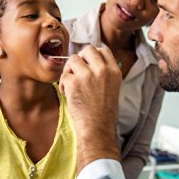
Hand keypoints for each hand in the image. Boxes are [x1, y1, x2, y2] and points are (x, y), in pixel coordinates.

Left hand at [59, 46, 121, 172]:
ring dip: (69, 71)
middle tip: (77, 73)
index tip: (88, 65)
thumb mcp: (112, 88)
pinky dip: (63, 85)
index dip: (93, 56)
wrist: (97, 129)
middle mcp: (103, 70)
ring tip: (72, 85)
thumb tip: (90, 60)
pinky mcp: (74, 82)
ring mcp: (88, 75)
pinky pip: (64, 76)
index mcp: (114, 71)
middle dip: (80, 59)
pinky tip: (68, 95)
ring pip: (73, 60)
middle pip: (87, 50)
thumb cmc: (103, 113)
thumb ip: (104, 73)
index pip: (103, 49)